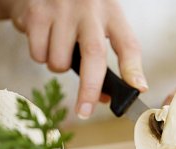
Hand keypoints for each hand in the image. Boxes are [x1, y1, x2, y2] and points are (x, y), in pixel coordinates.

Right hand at [0, 0, 147, 118]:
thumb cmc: (76, 12)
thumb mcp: (98, 24)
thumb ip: (104, 57)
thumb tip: (104, 98)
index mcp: (112, 13)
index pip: (128, 44)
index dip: (134, 69)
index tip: (139, 89)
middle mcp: (90, 9)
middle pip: (94, 55)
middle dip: (89, 89)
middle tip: (85, 112)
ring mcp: (62, 9)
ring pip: (60, 61)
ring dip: (59, 67)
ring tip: (60, 49)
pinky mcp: (37, 13)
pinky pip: (38, 54)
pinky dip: (40, 56)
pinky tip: (43, 37)